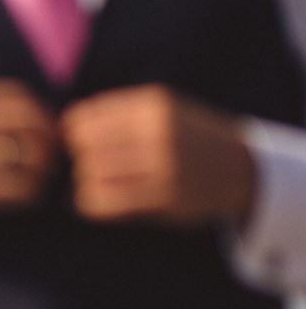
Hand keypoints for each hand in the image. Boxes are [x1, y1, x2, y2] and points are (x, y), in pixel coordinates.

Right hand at [0, 79, 57, 237]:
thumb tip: (41, 119)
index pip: (20, 98)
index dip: (42, 115)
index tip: (48, 131)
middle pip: (31, 126)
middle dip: (50, 144)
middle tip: (52, 159)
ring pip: (31, 159)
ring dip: (43, 172)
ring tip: (38, 180)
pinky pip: (20, 190)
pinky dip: (31, 196)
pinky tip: (25, 199)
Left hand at [61, 86, 257, 226]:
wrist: (242, 169)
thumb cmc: (189, 139)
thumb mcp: (161, 112)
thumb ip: (118, 114)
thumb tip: (66, 123)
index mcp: (153, 104)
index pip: (83, 118)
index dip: (74, 135)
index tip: (85, 146)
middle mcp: (159, 130)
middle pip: (83, 146)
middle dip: (80, 160)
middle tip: (92, 169)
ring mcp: (164, 162)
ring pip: (90, 172)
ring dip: (86, 182)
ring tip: (100, 185)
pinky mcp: (166, 195)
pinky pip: (103, 200)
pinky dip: (91, 204)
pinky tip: (101, 203)